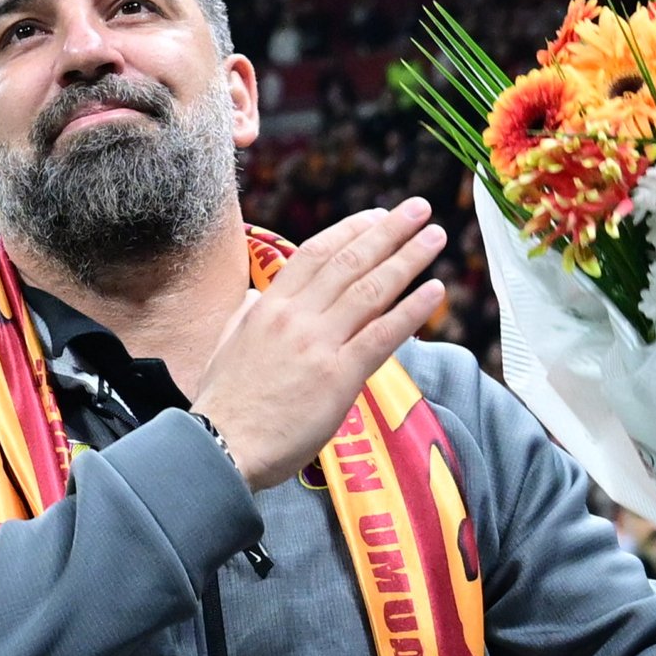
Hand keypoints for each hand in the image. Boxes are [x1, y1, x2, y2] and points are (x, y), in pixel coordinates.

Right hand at [193, 198, 446, 489]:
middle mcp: (296, 316)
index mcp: (269, 306)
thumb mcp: (227, 346)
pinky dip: (412, 310)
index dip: (351, 230)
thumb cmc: (225, 404)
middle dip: (388, 231)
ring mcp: (318, 344)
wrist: (220, 446)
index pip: (316, 254)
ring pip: (371, 290)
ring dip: (408, 259)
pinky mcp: (339, 376)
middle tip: (418, 209)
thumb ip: (248, 317)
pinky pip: (383, 335)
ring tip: (435, 237)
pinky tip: (435, 291)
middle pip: (350, 261)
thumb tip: (259, 297)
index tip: (378, 216)